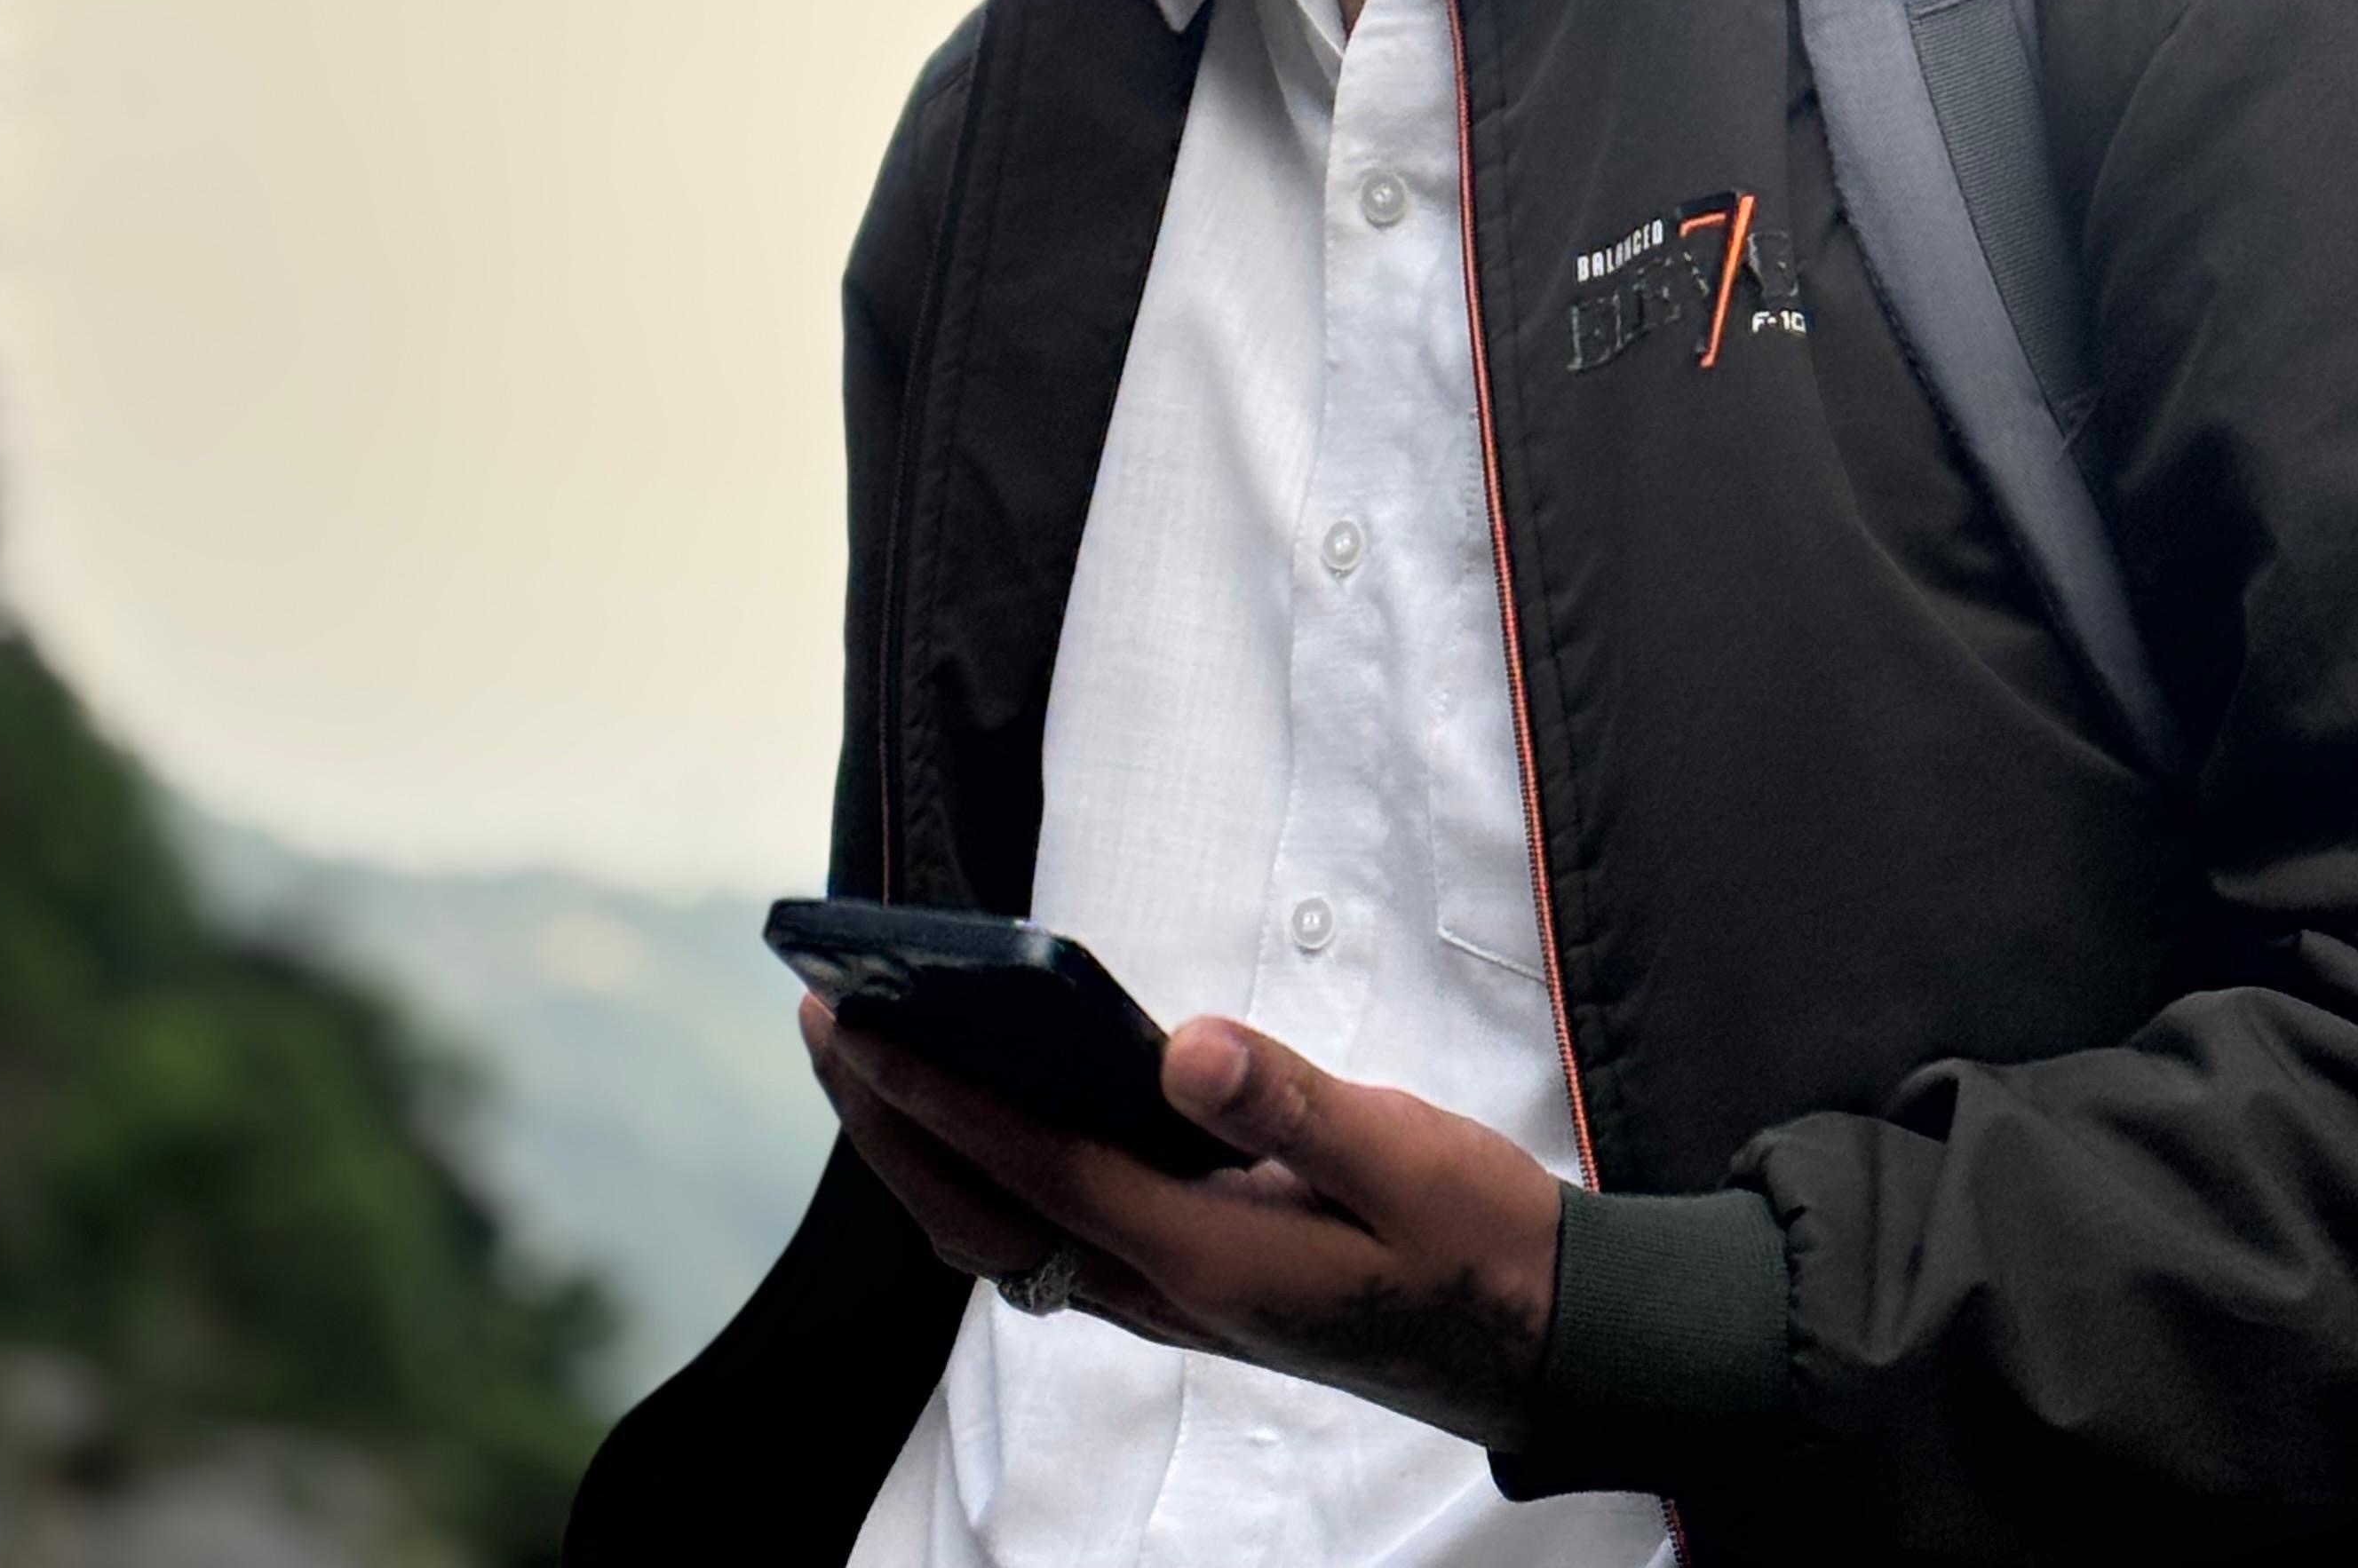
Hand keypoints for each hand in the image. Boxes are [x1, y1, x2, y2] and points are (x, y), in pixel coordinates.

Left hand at [798, 995, 1562, 1446]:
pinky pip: (1048, 1234)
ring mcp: (1169, 1297)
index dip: (940, 1097)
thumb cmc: (1473, 1241)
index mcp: (1209, 1259)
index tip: (864, 1025)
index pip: (1038, 1169)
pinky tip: (975, 1109)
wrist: (1531, 1341)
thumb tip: (1180, 1045)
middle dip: (890, 1123)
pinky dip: (983, 1175)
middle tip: (826, 1016)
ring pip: (1003, 1236)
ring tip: (868, 1053)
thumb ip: (1291, 1106)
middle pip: (983, 1216)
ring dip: (922, 1152)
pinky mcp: (1184, 1283)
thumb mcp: (1405, 1156)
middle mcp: (1165, 1291)